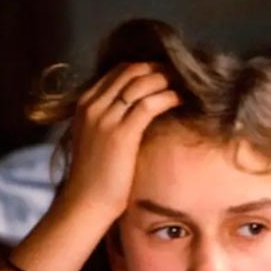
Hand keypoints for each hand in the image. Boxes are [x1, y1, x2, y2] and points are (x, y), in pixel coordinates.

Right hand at [61, 62, 179, 215]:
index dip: (144, 68)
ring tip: (185, 83)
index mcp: (85, 104)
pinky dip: (167, 97)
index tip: (164, 72)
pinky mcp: (121, 134)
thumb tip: (135, 111)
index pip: (118, 72)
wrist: (86, 202)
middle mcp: (93, 105)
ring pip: (140, 83)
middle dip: (158, 68)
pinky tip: (181, 99)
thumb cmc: (96, 176)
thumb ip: (109, 119)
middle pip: (130, 71)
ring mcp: (105, 118)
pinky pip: (148, 105)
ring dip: (165, 79)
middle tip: (180, 73)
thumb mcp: (96, 138)